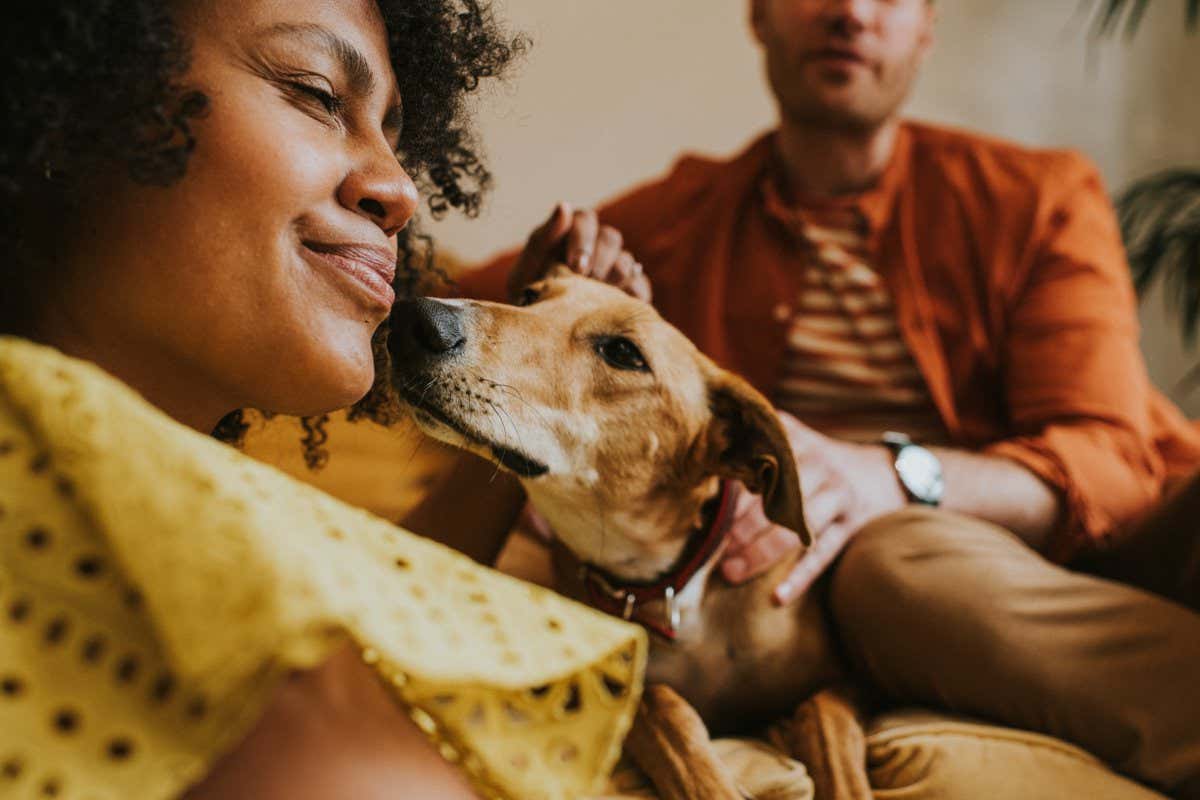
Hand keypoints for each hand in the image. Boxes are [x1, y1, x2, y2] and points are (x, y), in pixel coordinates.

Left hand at [506, 202, 651, 301]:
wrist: (539, 335)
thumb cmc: (528, 297)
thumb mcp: (527, 269)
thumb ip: (544, 237)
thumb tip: (564, 205)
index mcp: (571, 235)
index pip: (586, 220)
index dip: (583, 240)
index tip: (575, 266)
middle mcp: (596, 247)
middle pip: (611, 237)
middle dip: (599, 260)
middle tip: (586, 283)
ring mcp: (615, 269)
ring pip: (627, 261)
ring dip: (612, 278)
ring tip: (595, 298)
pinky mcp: (630, 292)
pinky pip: (640, 286)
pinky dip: (630, 296)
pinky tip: (613, 308)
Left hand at [720, 411, 906, 603]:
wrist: (883, 472)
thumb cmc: (819, 461)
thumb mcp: (792, 441)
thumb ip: (754, 446)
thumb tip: (703, 475)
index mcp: (794, 442)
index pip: (755, 470)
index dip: (728, 498)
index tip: (703, 520)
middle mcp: (817, 464)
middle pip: (771, 500)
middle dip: (739, 529)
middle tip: (712, 552)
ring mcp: (838, 495)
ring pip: (795, 528)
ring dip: (760, 553)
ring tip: (732, 572)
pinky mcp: (853, 524)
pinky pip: (823, 554)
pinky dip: (800, 577)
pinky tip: (778, 597)